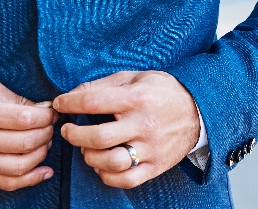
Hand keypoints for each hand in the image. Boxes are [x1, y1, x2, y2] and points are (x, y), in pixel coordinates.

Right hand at [0, 76, 55, 190]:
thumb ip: (12, 98)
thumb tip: (40, 109)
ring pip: (19, 166)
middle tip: (51, 125)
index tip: (52, 111)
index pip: (25, 119)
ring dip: (41, 154)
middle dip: (46, 133)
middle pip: (26, 143)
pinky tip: (44, 171)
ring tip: (45, 142)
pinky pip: (6, 183)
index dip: (45, 116)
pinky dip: (30, 180)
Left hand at [53, 71, 200, 188]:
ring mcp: (151, 148)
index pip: (94, 102)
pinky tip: (102, 165)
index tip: (59, 104)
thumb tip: (74, 93)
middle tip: (67, 131)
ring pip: (111, 162)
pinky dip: (107, 176)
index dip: (70, 103)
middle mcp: (144, 124)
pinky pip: (126, 180)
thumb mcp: (135, 77)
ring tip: (86, 149)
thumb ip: (104, 85)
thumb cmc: (162, 91)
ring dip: (89, 157)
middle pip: (98, 137)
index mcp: (138, 98)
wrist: (198, 110)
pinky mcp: (156, 166)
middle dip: (74, 135)